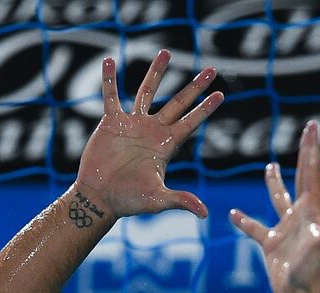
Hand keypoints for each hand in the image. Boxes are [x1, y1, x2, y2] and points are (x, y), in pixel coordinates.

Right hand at [74, 50, 223, 219]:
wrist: (99, 198)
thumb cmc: (128, 201)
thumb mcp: (157, 199)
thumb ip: (180, 200)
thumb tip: (204, 213)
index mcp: (166, 145)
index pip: (191, 122)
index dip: (205, 109)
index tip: (220, 94)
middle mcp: (152, 131)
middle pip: (178, 102)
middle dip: (194, 87)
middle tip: (211, 69)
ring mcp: (132, 125)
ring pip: (147, 92)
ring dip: (156, 73)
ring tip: (166, 52)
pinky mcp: (110, 123)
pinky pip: (111, 97)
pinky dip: (110, 80)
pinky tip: (110, 61)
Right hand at [230, 121, 319, 292]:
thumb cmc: (314, 273)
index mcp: (313, 210)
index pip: (312, 172)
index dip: (311, 149)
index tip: (312, 127)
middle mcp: (302, 216)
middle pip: (303, 177)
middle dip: (304, 154)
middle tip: (307, 131)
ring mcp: (287, 230)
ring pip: (280, 199)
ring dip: (275, 183)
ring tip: (270, 166)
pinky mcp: (273, 245)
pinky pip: (256, 229)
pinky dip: (245, 221)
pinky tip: (233, 214)